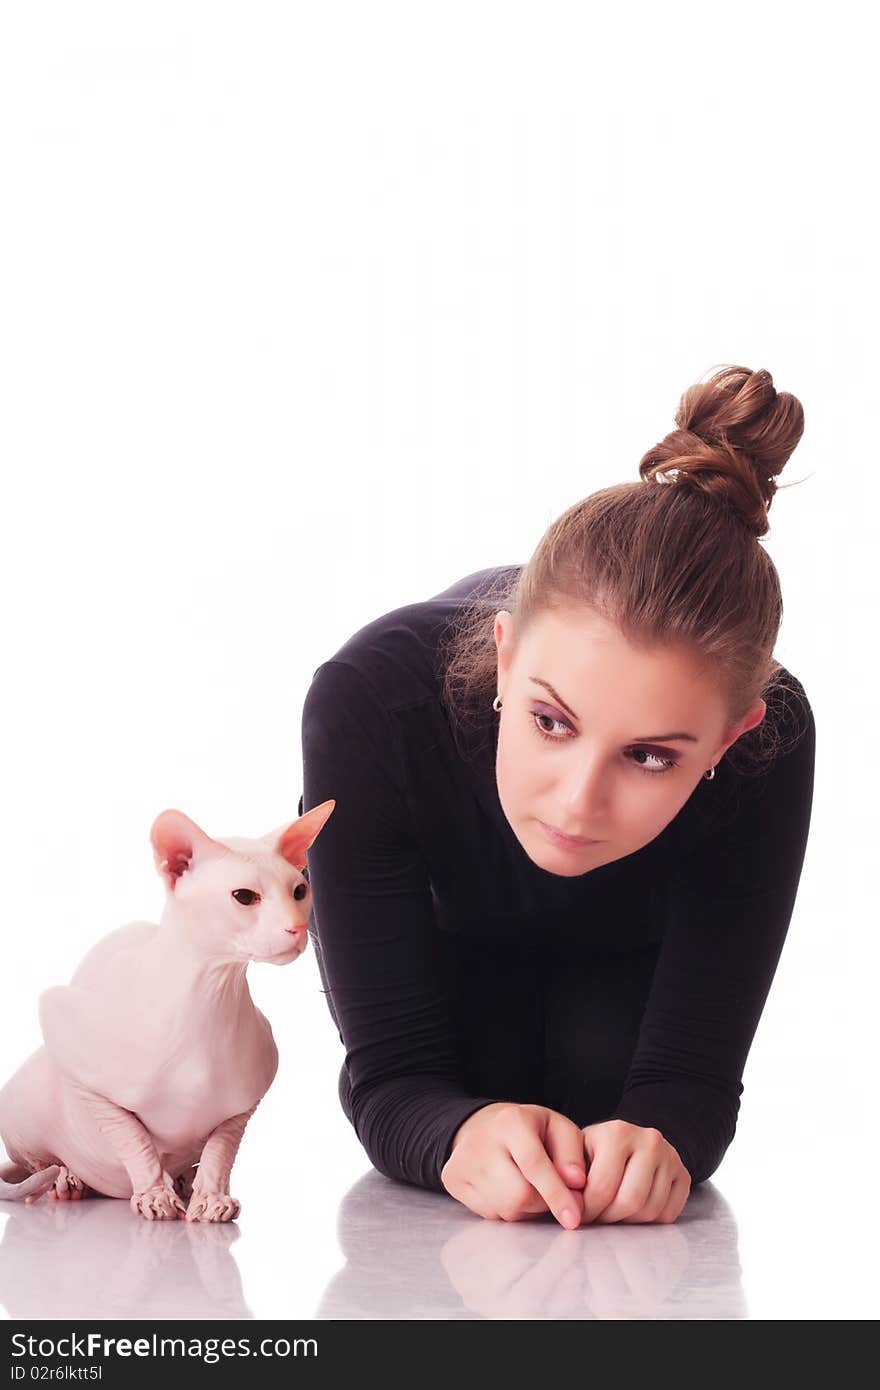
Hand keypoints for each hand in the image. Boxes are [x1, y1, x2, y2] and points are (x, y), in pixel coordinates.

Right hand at [440, 1102, 587, 1228]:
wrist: (484, 1125)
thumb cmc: (529, 1130)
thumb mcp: (558, 1129)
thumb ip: (572, 1153)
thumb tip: (576, 1183)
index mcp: (510, 1121)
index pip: (534, 1165)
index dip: (557, 1194)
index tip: (574, 1218)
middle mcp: (481, 1140)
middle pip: (519, 1195)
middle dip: (542, 1203)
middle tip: (550, 1194)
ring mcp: (461, 1161)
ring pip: (505, 1210)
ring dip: (526, 1209)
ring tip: (528, 1188)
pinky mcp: (452, 1180)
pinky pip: (489, 1214)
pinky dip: (506, 1210)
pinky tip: (508, 1190)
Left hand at [580, 1119, 690, 1224]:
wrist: (630, 1141)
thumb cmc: (598, 1150)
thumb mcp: (578, 1152)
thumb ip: (569, 1176)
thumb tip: (570, 1206)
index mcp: (618, 1132)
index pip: (602, 1187)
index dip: (588, 1210)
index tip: (578, 1215)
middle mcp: (649, 1141)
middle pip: (630, 1201)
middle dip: (608, 1219)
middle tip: (596, 1219)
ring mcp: (670, 1157)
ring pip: (650, 1211)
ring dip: (627, 1222)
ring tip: (612, 1213)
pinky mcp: (684, 1175)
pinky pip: (668, 1215)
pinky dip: (649, 1222)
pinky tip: (632, 1212)